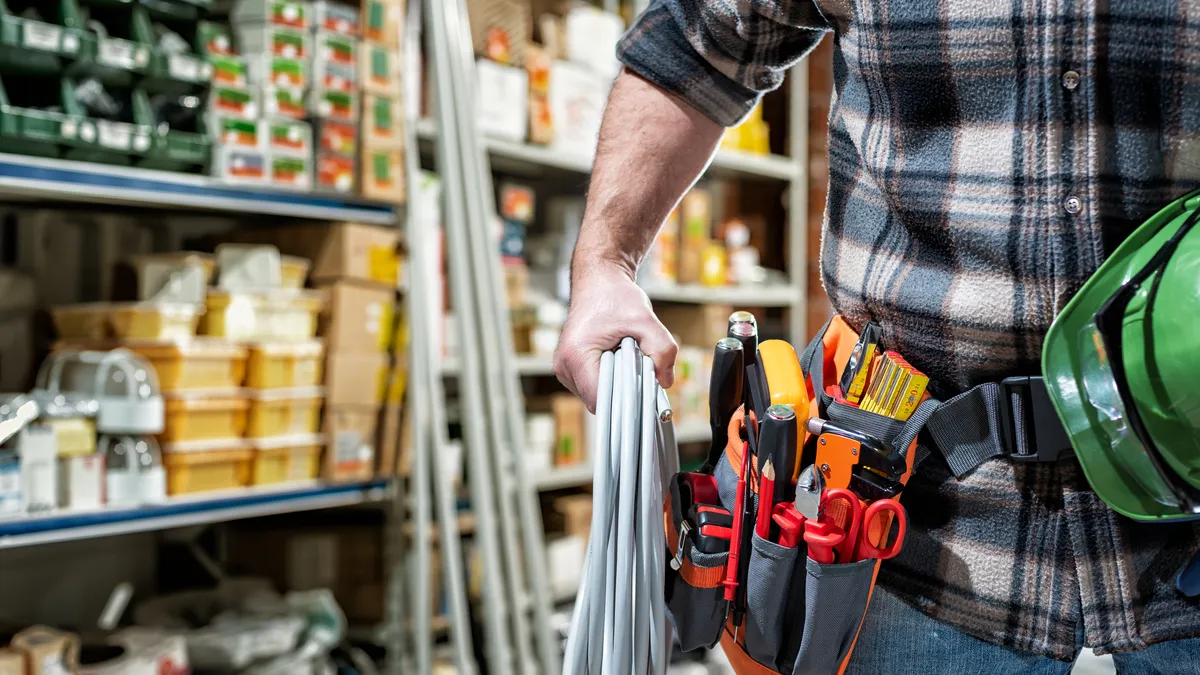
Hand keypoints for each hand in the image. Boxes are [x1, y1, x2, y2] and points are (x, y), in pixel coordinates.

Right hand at [554, 264, 677, 412]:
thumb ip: (662, 349)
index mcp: (576, 356)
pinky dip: (612, 380)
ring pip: (598, 397)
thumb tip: (665, 381)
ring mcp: (565, 370)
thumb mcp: (645, 319)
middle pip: (600, 402)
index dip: (628, 399)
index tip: (647, 388)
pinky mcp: (571, 370)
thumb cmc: (615, 296)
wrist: (598, 282)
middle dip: (625, 392)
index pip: (602, 399)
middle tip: (641, 368)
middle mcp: (564, 367)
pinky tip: (619, 361)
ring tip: (627, 359)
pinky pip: (595, 387)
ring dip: (618, 386)